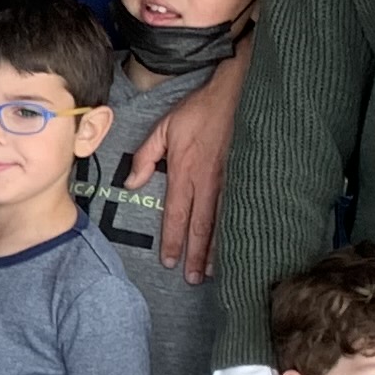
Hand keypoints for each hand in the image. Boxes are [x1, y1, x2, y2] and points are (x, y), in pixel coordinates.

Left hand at [124, 45, 245, 279]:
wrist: (234, 95)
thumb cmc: (197, 112)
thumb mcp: (162, 128)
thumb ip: (144, 157)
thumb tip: (129, 183)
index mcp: (185, 172)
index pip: (177, 215)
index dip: (174, 240)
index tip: (170, 261)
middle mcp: (207, 182)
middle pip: (201, 227)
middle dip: (196, 255)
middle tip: (192, 279)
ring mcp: (229, 182)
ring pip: (222, 223)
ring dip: (217, 249)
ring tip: (213, 271)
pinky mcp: (244, 177)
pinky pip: (238, 209)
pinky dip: (236, 230)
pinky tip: (236, 245)